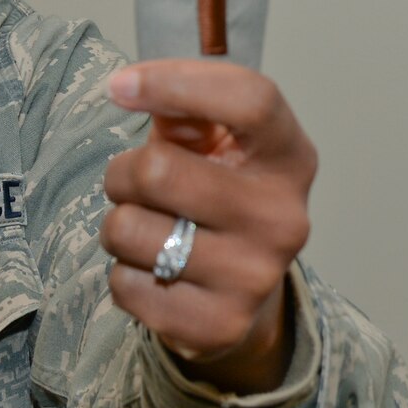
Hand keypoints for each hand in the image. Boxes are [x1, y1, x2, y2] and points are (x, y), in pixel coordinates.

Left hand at [100, 60, 317, 394]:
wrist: (245, 294)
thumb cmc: (218, 194)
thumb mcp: (216, 143)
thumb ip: (185, 109)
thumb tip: (132, 88)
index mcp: (290, 157)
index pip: (248, 99)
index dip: (175, 82)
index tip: (119, 86)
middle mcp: (283, 217)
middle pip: (158, 170)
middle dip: (122, 172)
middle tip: (132, 183)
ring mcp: (255, 276)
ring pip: (128, 230)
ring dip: (117, 226)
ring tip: (147, 229)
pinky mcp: (219, 325)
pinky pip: (124, 285)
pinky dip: (122, 274)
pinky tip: (153, 271)